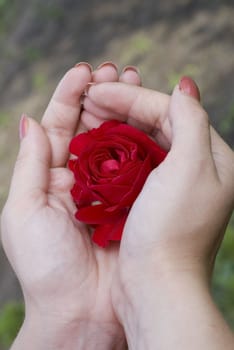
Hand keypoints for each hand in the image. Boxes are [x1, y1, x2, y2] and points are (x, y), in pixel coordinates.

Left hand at [0, 62, 140, 349]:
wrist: (80, 312)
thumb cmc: (45, 267)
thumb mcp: (24, 212)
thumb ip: (31, 165)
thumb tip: (29, 119)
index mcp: (50, 177)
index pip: (59, 125)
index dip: (70, 96)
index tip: (86, 71)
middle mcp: (80, 177)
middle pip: (90, 127)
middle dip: (103, 96)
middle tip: (118, 70)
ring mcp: (108, 188)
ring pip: (116, 140)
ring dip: (125, 111)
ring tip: (137, 83)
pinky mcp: (131, 201)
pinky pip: (136, 165)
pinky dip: (142, 140)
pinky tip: (150, 119)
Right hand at [83, 77, 233, 348]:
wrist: (157, 287)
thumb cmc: (172, 230)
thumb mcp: (190, 168)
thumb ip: (191, 121)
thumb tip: (184, 86)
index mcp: (213, 157)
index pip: (171, 111)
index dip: (133, 96)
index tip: (97, 90)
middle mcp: (197, 167)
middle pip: (157, 123)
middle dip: (122, 106)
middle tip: (89, 96)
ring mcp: (173, 184)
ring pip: (143, 141)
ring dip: (116, 125)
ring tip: (88, 113)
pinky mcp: (153, 200)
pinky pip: (133, 163)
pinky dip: (114, 150)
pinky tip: (95, 141)